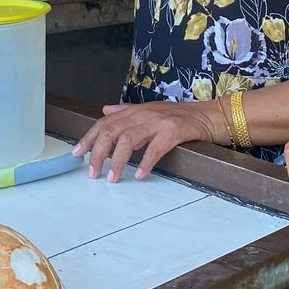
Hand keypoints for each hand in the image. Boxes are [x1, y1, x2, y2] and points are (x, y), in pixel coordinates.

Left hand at [72, 99, 221, 182]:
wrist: (210, 115)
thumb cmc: (181, 116)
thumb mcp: (150, 110)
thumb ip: (127, 111)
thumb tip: (105, 111)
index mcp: (136, 110)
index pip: (105, 122)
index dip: (89, 137)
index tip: (78, 153)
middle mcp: (144, 113)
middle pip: (112, 131)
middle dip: (98, 152)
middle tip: (93, 172)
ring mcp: (158, 121)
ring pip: (129, 139)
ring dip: (117, 161)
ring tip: (112, 178)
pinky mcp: (174, 131)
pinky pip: (155, 148)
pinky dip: (145, 162)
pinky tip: (139, 174)